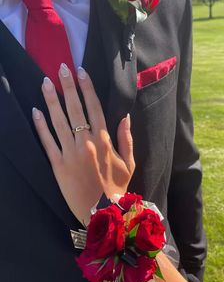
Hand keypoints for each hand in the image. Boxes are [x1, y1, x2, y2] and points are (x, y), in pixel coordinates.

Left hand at [32, 64, 134, 224]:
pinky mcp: (57, 165)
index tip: (81, 72)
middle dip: (68, 86)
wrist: (102, 213)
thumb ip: (126, 138)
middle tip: (62, 68)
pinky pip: (47, 142)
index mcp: (104, 140)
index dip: (87, 88)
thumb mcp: (129, 163)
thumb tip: (124, 116)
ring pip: (59, 121)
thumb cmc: (117, 187)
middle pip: (75, 109)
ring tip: (45, 82)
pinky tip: (35, 111)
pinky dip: (41, 126)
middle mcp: (86, 142)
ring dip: (51, 100)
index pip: (95, 107)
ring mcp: (70, 153)